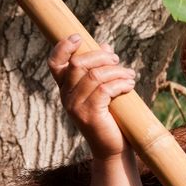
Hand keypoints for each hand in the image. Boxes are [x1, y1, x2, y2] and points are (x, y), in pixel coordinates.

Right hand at [48, 34, 136, 159]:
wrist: (113, 149)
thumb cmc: (111, 118)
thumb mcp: (104, 91)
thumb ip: (101, 69)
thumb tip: (105, 46)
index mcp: (66, 88)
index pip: (55, 64)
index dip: (63, 47)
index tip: (79, 37)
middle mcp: (66, 96)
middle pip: (78, 64)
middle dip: (101, 57)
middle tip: (118, 61)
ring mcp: (75, 106)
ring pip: (94, 76)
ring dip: (116, 71)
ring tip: (130, 75)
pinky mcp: (89, 114)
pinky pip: (104, 90)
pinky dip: (120, 83)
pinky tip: (130, 85)